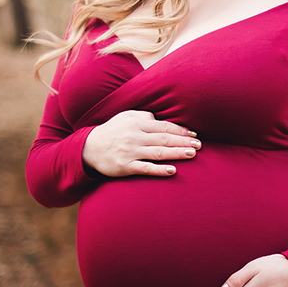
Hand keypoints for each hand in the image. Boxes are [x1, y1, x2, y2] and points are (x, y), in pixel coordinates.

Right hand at [83, 110, 198, 177]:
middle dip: (183, 141)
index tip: (194, 134)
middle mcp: (134, 137)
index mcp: (136, 124)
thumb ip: (143, 116)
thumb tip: (159, 118)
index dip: (180, 130)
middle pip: (164, 138)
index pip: (163, 126)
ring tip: (192, 154)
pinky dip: (159, 169)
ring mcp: (130, 152)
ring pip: (158, 152)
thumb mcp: (125, 118)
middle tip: (200, 145)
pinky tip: (173, 170)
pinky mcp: (125, 167)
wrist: (87, 149)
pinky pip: (145, 168)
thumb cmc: (111, 132)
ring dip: (177, 153)